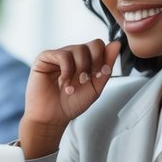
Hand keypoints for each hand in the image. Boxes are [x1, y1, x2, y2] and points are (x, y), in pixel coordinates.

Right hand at [19, 40, 121, 158]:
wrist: (53, 117)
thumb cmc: (71, 103)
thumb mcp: (96, 87)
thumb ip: (106, 67)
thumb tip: (117, 44)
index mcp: (85, 60)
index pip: (99, 45)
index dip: (102, 60)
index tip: (96, 76)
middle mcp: (72, 54)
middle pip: (93, 45)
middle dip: (93, 65)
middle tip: (84, 81)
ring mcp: (59, 55)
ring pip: (79, 49)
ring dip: (80, 70)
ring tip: (72, 85)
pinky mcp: (45, 58)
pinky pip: (62, 55)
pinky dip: (67, 70)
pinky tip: (63, 81)